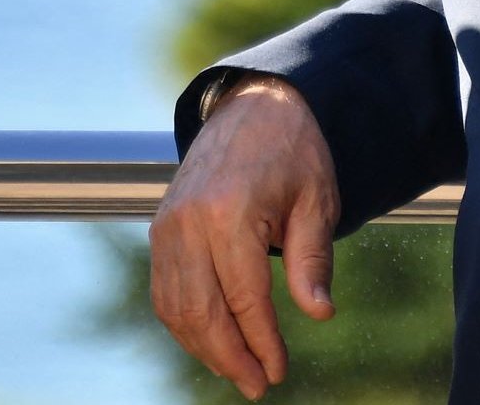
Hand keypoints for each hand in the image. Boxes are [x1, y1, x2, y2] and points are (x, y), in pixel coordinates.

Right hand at [149, 75, 340, 400]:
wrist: (253, 104)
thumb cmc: (293, 151)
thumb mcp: (316, 202)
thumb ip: (312, 261)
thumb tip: (319, 314)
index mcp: (229, 212)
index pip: (243, 298)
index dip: (262, 342)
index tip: (278, 372)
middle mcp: (189, 220)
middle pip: (202, 310)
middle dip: (230, 356)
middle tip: (258, 385)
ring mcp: (168, 224)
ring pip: (176, 306)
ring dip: (204, 346)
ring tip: (237, 370)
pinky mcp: (160, 227)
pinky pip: (164, 289)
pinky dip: (184, 322)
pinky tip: (211, 340)